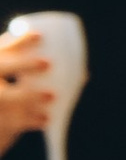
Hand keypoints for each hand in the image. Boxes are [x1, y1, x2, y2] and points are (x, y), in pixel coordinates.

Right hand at [0, 24, 53, 145]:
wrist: (1, 124)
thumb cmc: (15, 98)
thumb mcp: (23, 84)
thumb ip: (43, 77)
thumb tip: (82, 75)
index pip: (3, 48)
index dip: (19, 41)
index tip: (40, 36)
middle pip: (1, 67)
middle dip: (23, 64)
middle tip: (47, 63)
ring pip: (4, 97)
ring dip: (28, 96)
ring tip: (51, 96)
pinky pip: (10, 122)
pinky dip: (30, 120)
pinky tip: (46, 119)